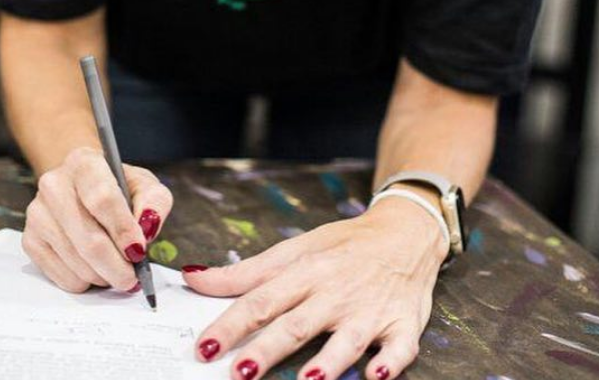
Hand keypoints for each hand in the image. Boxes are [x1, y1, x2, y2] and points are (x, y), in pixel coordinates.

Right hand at [22, 145, 173, 292]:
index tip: (138, 251)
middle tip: (132, 277)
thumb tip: (148, 226)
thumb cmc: (116, 188)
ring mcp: (37, 213)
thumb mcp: (143, 185)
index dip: (122, 230)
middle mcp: (54, 184)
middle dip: (117, 266)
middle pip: (88, 239)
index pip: (102, 198)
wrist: (81, 188)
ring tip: (114, 268)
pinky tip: (93, 267)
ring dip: (103, 276)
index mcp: (83, 162)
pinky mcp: (30, 240)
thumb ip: (154, 201)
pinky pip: (62, 277)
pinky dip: (85, 282)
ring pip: (77, 262)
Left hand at [182, 198, 447, 379]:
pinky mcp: (402, 325)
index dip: (231, 324)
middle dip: (268, 349)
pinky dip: (390, 362)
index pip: (261, 300)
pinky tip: (375, 375)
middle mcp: (334, 293)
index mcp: (305, 272)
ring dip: (327, 362)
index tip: (204, 346)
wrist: (404, 233)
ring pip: (346, 340)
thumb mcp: (295, 250)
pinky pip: (399, 348)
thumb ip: (245, 272)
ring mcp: (369, 311)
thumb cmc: (342, 246)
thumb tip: (194, 279)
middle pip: (296, 324)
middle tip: (239, 373)